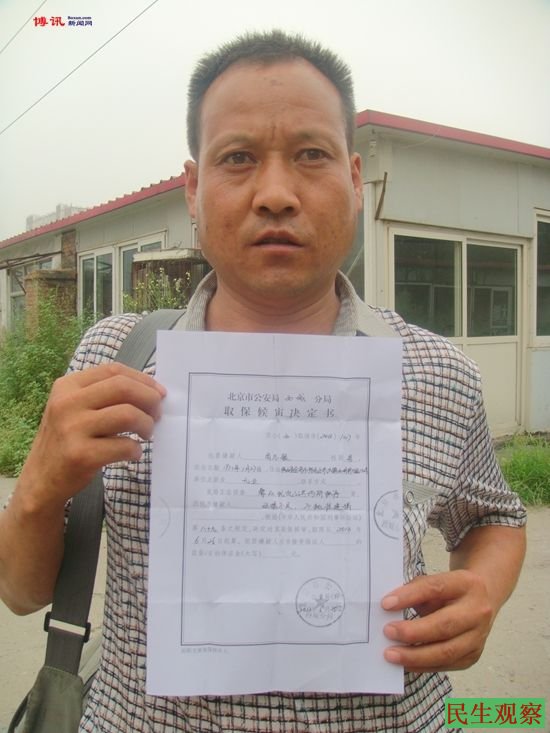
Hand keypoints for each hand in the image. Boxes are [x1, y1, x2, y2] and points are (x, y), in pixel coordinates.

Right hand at [17, 362, 165, 511]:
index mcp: (68, 386)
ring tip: (146, 434)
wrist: (41, 479)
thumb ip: (105, 395)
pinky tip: (132, 453)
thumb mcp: (75, 408)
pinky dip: (136, 450)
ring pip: (128, 414)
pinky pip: (124, 445)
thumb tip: (151, 391)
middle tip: (157, 414)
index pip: (113, 371)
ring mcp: (72, 429)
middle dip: (150, 399)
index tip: (159, 393)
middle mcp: (67, 403)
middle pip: (123, 387)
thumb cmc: (67, 440)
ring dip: (147, 424)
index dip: (143, 380)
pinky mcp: (81, 455)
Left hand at [381, 570, 494, 672]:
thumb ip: (415, 590)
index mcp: (466, 584)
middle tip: (388, 632)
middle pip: (444, 625)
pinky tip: (405, 663)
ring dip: (415, 656)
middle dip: (413, 632)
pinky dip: (423, 666)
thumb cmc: (450, 590)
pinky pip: (447, 664)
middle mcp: (477, 611)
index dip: (410, 596)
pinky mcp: (473, 655)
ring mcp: (478, 636)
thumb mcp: (436, 581)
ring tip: (391, 654)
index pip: (435, 588)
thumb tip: (389, 608)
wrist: (483, 599)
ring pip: (447, 651)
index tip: (386, 604)